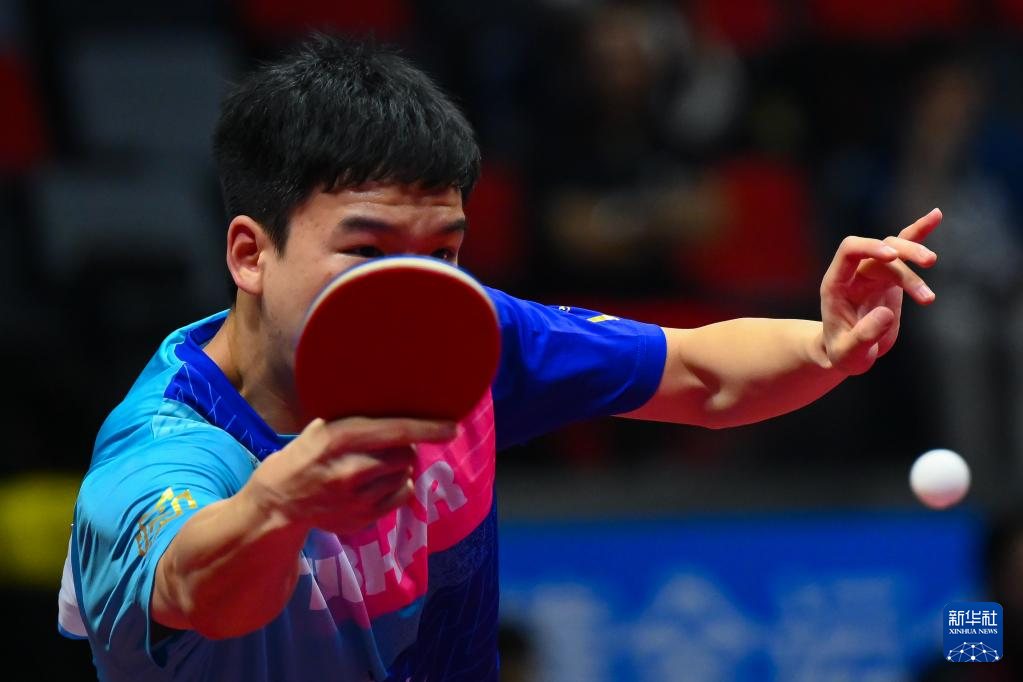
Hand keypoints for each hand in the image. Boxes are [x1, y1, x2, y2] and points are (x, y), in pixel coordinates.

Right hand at [246, 417, 455, 534]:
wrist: (278, 503)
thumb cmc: (303, 457)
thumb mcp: (321, 428)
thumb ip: (355, 421)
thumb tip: (396, 407)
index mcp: (341, 438)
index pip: (396, 430)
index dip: (427, 428)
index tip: (451, 426)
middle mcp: (353, 468)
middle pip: (405, 452)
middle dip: (402, 447)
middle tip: (383, 447)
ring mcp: (359, 497)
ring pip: (404, 474)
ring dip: (397, 468)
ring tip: (372, 467)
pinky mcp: (364, 518)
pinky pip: (401, 495)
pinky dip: (396, 488)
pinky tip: (374, 485)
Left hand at [820, 208, 941, 375]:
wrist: (849, 353)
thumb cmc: (843, 354)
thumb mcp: (849, 353)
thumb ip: (864, 336)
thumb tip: (886, 313)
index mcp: (836, 284)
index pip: (850, 251)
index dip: (871, 248)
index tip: (894, 258)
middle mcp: (853, 273)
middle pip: (880, 249)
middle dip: (905, 254)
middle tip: (929, 263)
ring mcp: (872, 272)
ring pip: (896, 250)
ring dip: (917, 260)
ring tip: (930, 289)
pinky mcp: (890, 277)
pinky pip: (903, 250)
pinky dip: (918, 233)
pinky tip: (936, 215)